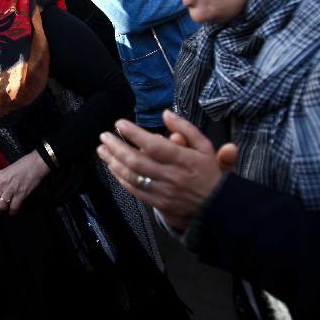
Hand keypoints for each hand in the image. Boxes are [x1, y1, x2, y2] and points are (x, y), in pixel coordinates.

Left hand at [0, 150, 49, 215]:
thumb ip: (0, 181)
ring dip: (4, 209)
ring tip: (7, 208)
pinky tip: (14, 211)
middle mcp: (3, 183)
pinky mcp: (21, 194)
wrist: (36, 163)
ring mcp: (12, 189)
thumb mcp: (7, 171)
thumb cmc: (23, 165)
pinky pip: (13, 208)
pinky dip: (13, 212)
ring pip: (1, 206)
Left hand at [97, 109, 223, 230]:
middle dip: (116, 147)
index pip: (154, 145)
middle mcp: (172, 176)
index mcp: (184, 160)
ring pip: (132, 177)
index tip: (120, 123)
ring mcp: (164, 192)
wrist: (217, 205)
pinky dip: (121, 179)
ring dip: (114, 163)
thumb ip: (186, 128)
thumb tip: (166, 113)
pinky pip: (135, 191)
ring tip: (102, 150)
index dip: (134, 134)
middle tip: (104, 136)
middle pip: (137, 161)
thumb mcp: (205, 146)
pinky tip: (112, 168)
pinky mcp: (158, 203)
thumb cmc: (209, 172)